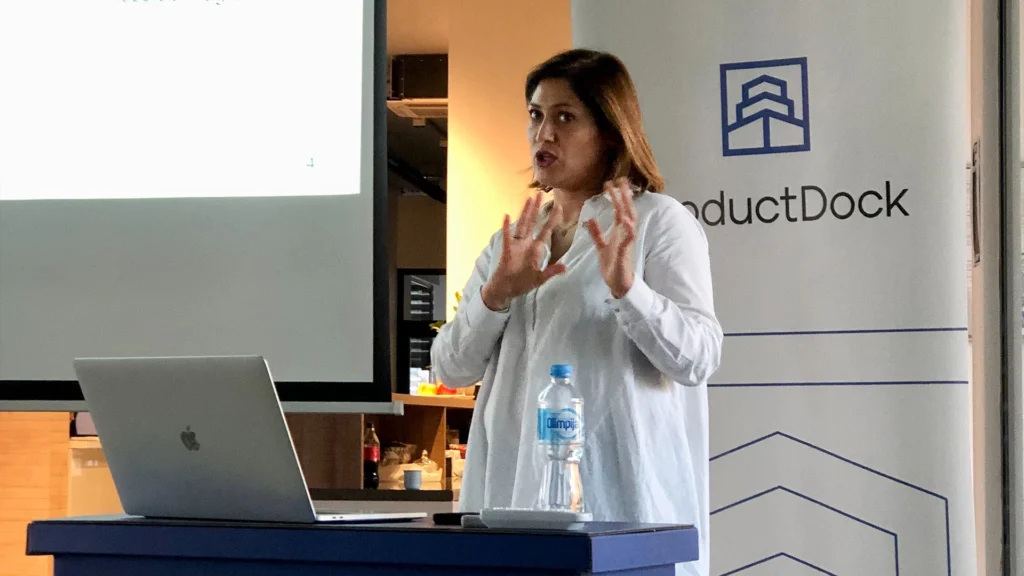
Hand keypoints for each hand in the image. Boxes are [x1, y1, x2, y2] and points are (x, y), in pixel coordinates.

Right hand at [481, 193, 566, 310]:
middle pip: (533, 222)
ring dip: (525, 212)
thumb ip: (551, 271)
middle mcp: (526, 243)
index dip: (552, 219)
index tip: (559, 207)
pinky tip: (507, 216)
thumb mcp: (539, 279)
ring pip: (522, 225)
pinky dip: (507, 227)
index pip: (546, 231)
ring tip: (528, 199)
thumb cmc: (521, 283)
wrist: (506, 289)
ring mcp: (516, 245)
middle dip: (537, 209)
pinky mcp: (507, 250)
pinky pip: (507, 236)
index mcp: (535, 249)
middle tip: (541, 194)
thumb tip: (565, 267)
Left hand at [585, 178, 635, 298]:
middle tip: (621, 179)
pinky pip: (627, 240)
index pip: (619, 210)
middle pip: (627, 210)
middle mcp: (625, 234)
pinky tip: (624, 220)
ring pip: (630, 221)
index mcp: (619, 232)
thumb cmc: (612, 265)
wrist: (618, 284)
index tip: (611, 182)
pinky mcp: (625, 253)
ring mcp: (627, 243)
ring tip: (623, 193)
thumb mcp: (601, 246)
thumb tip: (589, 219)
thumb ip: (596, 232)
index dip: (616, 196)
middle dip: (624, 195)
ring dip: (627, 207)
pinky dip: (627, 229)